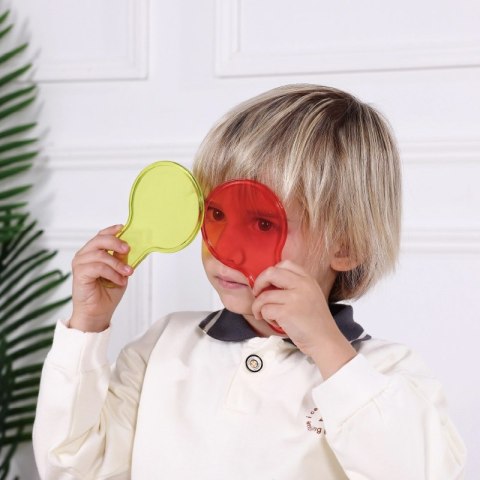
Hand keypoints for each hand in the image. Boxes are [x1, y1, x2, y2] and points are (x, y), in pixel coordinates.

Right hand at [69, 225, 132, 331]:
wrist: (98, 312)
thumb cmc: (107, 293)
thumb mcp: (119, 272)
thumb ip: (121, 258)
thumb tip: (127, 246)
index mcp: (93, 253)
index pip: (101, 236)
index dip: (112, 230)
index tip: (123, 228)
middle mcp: (84, 255)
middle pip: (99, 240)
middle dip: (116, 243)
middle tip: (128, 250)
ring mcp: (80, 264)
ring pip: (101, 255)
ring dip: (117, 264)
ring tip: (127, 273)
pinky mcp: (79, 273)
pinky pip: (98, 267)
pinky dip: (112, 273)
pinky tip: (120, 280)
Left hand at [251, 260, 355, 378]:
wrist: (325, 340)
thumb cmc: (314, 321)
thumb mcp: (310, 295)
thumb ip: (295, 285)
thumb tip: (268, 281)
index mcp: (308, 279)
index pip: (285, 264)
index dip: (272, 272)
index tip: (268, 283)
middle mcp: (302, 285)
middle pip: (271, 273)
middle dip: (259, 283)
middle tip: (256, 293)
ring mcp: (295, 298)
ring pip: (264, 295)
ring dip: (258, 306)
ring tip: (263, 314)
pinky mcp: (287, 312)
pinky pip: (265, 309)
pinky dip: (265, 316)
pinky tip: (273, 321)